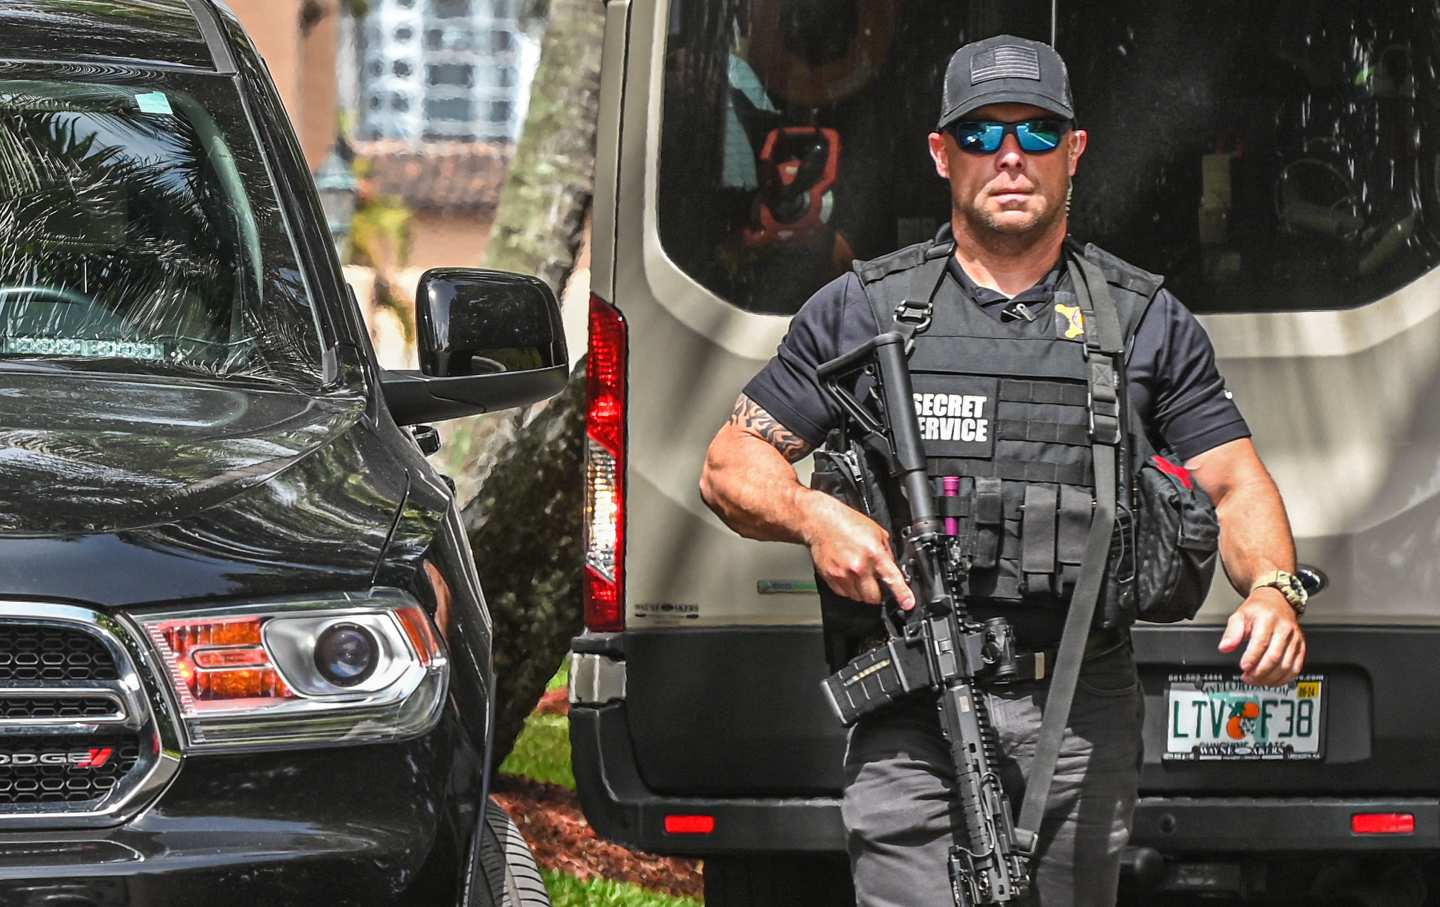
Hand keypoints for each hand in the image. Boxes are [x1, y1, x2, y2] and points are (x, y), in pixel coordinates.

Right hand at [800, 492, 914, 609]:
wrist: (820, 522)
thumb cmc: (847, 523)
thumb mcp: (877, 533)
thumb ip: (886, 553)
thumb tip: (892, 569)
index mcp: (874, 553)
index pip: (892, 578)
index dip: (902, 594)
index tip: (908, 604)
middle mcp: (859, 566)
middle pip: (873, 597)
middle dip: (877, 593)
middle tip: (875, 583)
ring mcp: (843, 574)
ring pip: (858, 597)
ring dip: (862, 591)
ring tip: (858, 573)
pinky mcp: (830, 578)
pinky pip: (844, 593)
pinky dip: (848, 588)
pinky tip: (847, 573)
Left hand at [1217, 587, 1305, 685]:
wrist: (1277, 602)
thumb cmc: (1258, 610)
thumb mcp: (1239, 615)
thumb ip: (1231, 633)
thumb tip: (1225, 647)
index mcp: (1268, 619)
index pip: (1261, 642)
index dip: (1252, 658)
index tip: (1243, 667)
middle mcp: (1284, 629)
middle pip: (1274, 657)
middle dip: (1260, 671)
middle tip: (1247, 678)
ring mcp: (1295, 639)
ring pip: (1286, 665)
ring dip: (1270, 678)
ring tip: (1256, 680)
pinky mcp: (1300, 647)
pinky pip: (1295, 668)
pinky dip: (1284, 678)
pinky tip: (1271, 681)